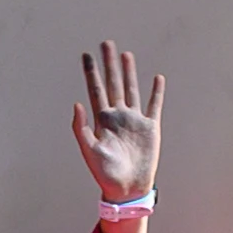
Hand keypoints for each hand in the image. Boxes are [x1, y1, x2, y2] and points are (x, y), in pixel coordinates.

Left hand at [70, 41, 163, 201]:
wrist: (126, 189)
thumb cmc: (105, 174)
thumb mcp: (89, 150)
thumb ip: (80, 128)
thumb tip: (76, 102)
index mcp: (102, 120)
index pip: (95, 89)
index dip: (90, 72)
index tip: (86, 55)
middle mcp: (118, 116)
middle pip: (113, 83)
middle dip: (109, 64)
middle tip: (106, 44)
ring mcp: (134, 120)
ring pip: (132, 89)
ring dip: (129, 72)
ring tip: (126, 55)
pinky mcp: (150, 127)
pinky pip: (154, 105)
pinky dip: (157, 92)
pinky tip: (157, 78)